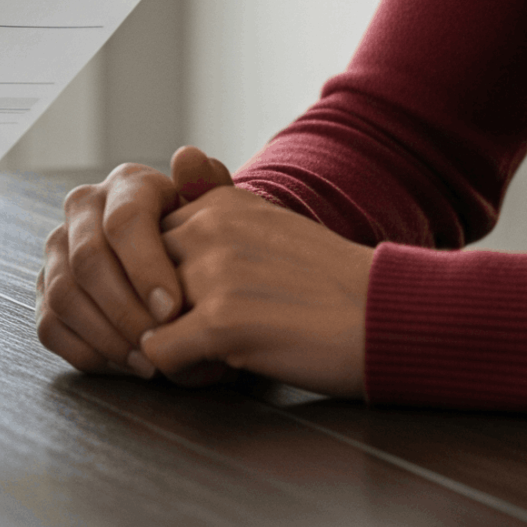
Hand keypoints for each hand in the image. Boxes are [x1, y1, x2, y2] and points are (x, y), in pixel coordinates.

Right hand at [36, 146, 234, 379]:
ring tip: (148, 362)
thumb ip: (210, 187)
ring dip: (106, 336)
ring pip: (64, 294)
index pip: (124, 221)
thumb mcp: (217, 214)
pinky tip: (124, 364)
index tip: (173, 310)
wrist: (187, 265)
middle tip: (160, 345)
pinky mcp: (45, 289)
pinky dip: (86, 351)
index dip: (146, 269)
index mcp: (126, 186)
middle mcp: (83, 210)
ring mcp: (58, 250)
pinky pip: (50, 324)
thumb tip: (189, 158)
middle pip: (88, 261)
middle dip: (125, 310)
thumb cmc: (204, 243)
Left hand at [138, 185, 372, 397]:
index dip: (164, 280)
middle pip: (137, 278)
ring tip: (213, 354)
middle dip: (156, 311)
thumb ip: (218, 201)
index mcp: (220, 205)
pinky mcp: (222, 322)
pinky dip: (181, 372)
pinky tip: (220, 371)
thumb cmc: (331, 282)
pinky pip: (158, 353)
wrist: (389, 317)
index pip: (147, 242)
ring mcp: (214, 274)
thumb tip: (179, 154)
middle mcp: (210, 229)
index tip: (200, 301)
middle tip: (199, 334)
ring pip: (141, 316)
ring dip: (168, 342)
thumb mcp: (271, 224)